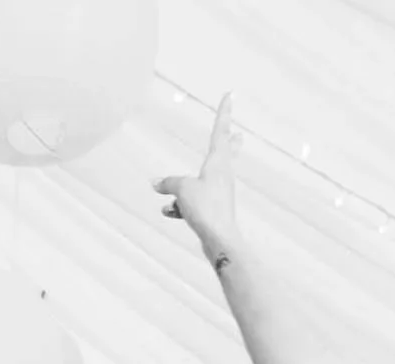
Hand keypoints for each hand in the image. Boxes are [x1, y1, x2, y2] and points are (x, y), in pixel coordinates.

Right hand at [153, 93, 240, 262]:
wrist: (218, 239)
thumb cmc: (205, 208)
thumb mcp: (182, 189)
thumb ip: (168, 183)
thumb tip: (156, 183)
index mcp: (218, 162)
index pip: (220, 130)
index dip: (223, 111)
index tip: (230, 94)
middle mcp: (222, 175)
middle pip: (226, 152)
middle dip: (229, 143)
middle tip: (238, 134)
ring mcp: (219, 192)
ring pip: (203, 181)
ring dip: (186, 186)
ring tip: (171, 196)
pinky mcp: (214, 209)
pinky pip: (194, 201)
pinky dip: (181, 205)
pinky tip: (169, 211)